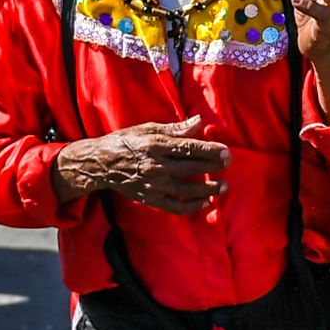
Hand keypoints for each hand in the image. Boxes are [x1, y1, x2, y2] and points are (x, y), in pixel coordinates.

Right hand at [55, 119, 231, 213]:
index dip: (209, 150)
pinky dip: (192, 206)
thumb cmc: (126, 142)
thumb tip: (199, 122)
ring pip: (186, 189)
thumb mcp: (148, 129)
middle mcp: (155, 166)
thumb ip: (175, 128)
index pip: (188, 148)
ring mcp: (153, 184)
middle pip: (191, 168)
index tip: (225, 152)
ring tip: (223, 187)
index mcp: (155, 145)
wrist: (101, 164)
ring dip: (208, 189)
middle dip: (213, 167)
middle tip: (228, 164)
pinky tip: (205, 203)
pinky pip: (175, 206)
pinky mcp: (150, 198)